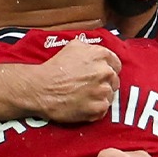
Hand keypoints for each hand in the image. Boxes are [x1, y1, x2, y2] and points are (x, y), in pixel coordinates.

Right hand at [0, 41, 120, 123]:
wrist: (41, 88)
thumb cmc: (54, 68)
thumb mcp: (72, 46)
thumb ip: (90, 48)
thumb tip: (97, 51)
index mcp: (100, 54)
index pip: (116, 64)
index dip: (108, 70)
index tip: (101, 75)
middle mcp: (105, 71)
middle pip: (114, 80)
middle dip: (104, 83)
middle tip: (89, 87)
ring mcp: (102, 90)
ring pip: (110, 95)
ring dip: (99, 97)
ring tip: (84, 96)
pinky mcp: (98, 107)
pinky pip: (104, 109)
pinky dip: (95, 109)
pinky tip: (83, 105)